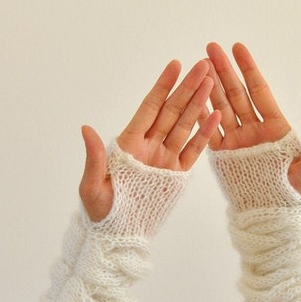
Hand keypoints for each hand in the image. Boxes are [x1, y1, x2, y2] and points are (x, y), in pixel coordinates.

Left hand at [79, 59, 221, 220]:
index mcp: (129, 143)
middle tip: (201, 65)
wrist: (119, 236)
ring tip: (211, 83)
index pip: (149, 108)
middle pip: (171, 111)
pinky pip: (193, 150)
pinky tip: (215, 116)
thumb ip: (95, 157)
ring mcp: (165, 158)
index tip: (174, 65)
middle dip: (187, 88)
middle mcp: (149, 146)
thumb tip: (86, 129)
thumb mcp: (93, 185)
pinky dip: (204, 134)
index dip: (162, 87)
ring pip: (184, 126)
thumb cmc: (101, 211)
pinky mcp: (177, 173)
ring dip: (198, 104)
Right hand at [205, 42, 300, 195]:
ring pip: (221, 107)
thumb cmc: (295, 195)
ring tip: (199, 65)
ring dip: (210, 87)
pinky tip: (193, 96)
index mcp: (275, 128)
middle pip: (236, 94)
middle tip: (211, 47)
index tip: (238, 47)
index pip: (259, 91)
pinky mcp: (223, 155)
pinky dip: (202, 113)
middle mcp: (254, 130)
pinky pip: (210, 130)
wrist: (273, 217)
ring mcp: (237, 141)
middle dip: (224, 70)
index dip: (249, 69)